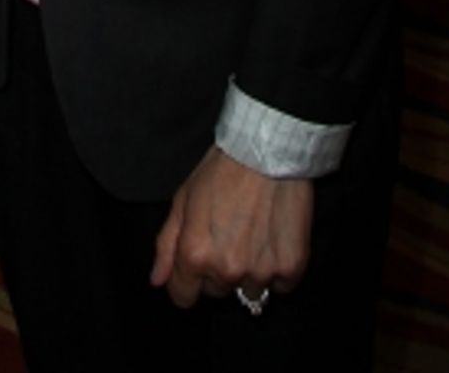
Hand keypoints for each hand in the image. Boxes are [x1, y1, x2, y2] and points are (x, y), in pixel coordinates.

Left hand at [150, 146, 311, 308]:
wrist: (267, 151)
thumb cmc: (222, 170)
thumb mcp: (183, 199)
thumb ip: (166, 244)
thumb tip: (157, 280)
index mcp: (195, 254)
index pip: (183, 297)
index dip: (186, 281)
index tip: (196, 265)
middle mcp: (227, 270)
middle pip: (217, 291)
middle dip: (218, 269)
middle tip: (228, 235)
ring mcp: (261, 271)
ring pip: (250, 291)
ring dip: (250, 270)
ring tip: (254, 234)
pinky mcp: (291, 267)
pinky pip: (281, 285)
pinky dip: (278, 268)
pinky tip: (274, 239)